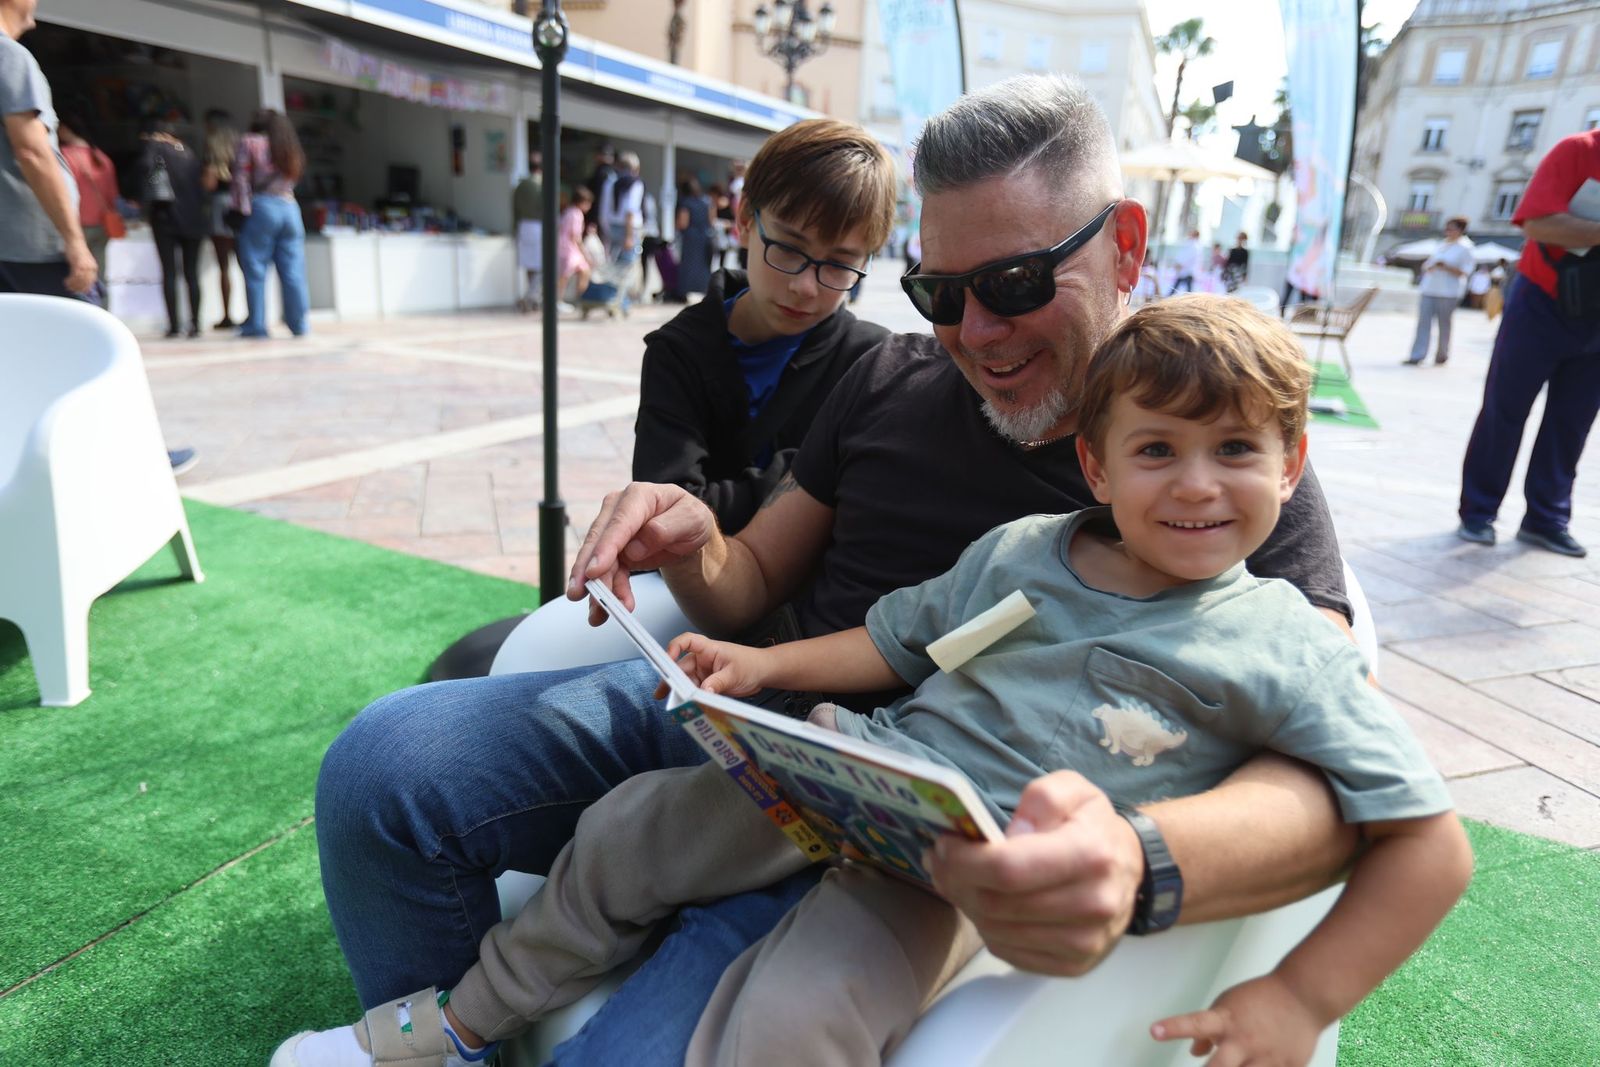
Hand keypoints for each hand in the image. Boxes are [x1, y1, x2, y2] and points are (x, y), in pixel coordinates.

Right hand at [64, 239, 97, 293]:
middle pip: (86, 283)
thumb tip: (80, 280)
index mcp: (94, 268)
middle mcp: (91, 268)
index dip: (85, 288)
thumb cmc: (77, 251)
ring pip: (80, 281)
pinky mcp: (78, 264)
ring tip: (68, 286)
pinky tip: (66, 281)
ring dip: (73, 285)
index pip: (91, 282)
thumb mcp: (84, 262)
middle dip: (78, 288)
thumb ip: (84, 270)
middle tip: (72, 290)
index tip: (79, 291)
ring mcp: (85, 267)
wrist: (75, 241)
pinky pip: (75, 276)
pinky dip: (70, 280)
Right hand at [567, 482, 716, 624]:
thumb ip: (667, 528)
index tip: (594, 571)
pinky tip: (610, 607)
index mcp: (639, 496)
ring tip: (599, 613)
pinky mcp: (613, 550)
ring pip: (598, 561)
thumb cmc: (690, 518)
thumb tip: (636, 545)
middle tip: (580, 594)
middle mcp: (619, 510)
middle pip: (599, 542)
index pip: (620, 523)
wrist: (689, 530)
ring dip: (597, 589)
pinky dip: (608, 592)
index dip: (605, 548)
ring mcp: (613, 530)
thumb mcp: (692, 519)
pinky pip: (607, 573)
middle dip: (587, 571)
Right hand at [660, 632, 767, 696]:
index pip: (687, 641)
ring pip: (686, 681)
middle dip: (672, 680)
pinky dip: (690, 699)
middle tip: (663, 693)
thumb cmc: (751, 664)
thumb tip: (703, 692)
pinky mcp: (706, 685)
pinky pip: (695, 691)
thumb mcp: (734, 674)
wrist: (762, 673)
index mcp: (708, 649)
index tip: (668, 659)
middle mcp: (702, 660)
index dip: (674, 647)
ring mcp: (703, 673)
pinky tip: (686, 707)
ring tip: (674, 705)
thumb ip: (718, 683)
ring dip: (680, 692)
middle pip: (681, 667)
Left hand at [926, 771, 1142, 975]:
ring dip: (966, 904)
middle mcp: (1092, 904)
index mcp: (1090, 855)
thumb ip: (1041, 799)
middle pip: (996, 904)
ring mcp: (1085, 942)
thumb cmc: (1092, 825)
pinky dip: (986, 928)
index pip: (1008, 869)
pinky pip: (1008, 952)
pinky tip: (984, 903)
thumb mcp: (1074, 789)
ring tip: (957, 879)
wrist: (1131, 869)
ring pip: (996, 932)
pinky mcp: (1074, 965)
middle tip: (938, 860)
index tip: (943, 844)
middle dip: (955, 881)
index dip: (964, 860)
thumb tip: (1008, 835)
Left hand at [1150, 972, 1325, 1066]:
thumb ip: (1208, 1031)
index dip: (1174, 1028)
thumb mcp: (1227, 1006)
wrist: (1303, 996)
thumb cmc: (1261, 1000)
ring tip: (1236, 1064)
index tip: (1155, 1032)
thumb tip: (1194, 1052)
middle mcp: (1244, 1041)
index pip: (1195, 1024)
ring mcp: (1267, 1057)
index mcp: (1226, 1021)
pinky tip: (1257, 1065)